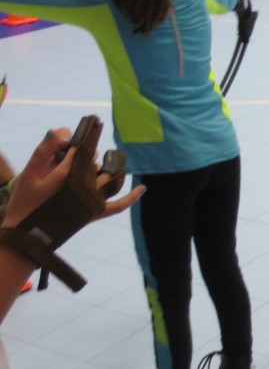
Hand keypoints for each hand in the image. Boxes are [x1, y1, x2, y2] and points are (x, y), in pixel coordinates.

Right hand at [1, 129, 143, 229]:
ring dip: (110, 167)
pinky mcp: (95, 214)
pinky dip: (131, 197)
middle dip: (87, 154)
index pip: (80, 150)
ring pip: (109, 178)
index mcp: (67, 175)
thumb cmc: (24, 203)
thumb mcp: (28, 175)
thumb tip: (57, 131)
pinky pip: (118, 206)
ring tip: (106, 157)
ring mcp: (92, 201)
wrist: (25, 237)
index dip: (80, 140)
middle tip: (80, 150)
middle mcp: (84, 186)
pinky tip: (143, 187)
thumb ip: (43, 151)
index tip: (80, 132)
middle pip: (93, 163)